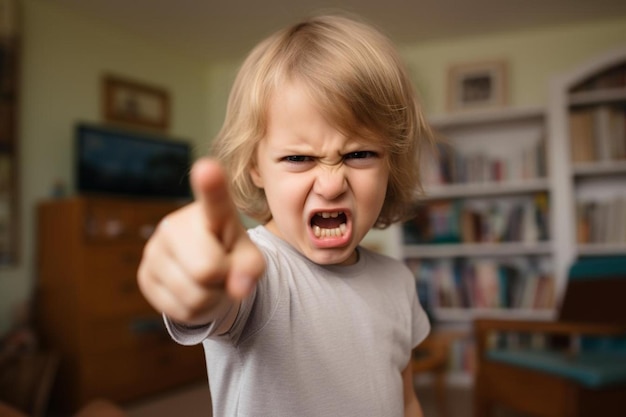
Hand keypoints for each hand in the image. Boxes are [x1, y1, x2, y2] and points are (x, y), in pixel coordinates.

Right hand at [137, 158, 265, 325]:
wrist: (206, 275)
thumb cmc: (232, 257)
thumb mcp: (251, 260)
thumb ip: (252, 269)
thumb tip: (238, 288)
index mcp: (212, 213)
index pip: (213, 200)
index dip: (211, 185)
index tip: (208, 168)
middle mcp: (176, 224)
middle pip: (207, 269)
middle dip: (221, 280)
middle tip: (221, 271)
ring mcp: (155, 249)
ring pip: (194, 294)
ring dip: (210, 297)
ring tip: (208, 282)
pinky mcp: (144, 276)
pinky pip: (179, 309)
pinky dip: (195, 310)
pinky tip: (192, 292)